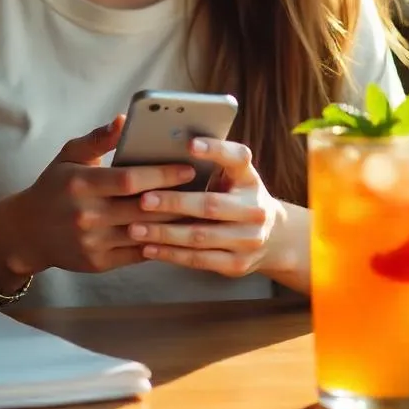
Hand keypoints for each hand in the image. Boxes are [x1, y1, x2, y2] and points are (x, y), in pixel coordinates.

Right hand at [0, 116, 194, 281]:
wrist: (27, 232)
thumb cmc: (54, 187)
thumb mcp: (69, 156)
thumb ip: (98, 139)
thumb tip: (124, 119)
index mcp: (81, 184)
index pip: (129, 179)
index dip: (161, 174)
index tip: (188, 168)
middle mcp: (87, 215)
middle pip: (142, 208)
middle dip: (177, 199)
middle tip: (206, 189)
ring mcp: (93, 242)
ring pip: (144, 233)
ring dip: (174, 223)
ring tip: (200, 210)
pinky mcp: (98, 263)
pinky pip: (137, 253)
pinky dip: (160, 242)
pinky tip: (179, 232)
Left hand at [126, 137, 280, 277]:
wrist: (273, 237)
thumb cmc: (237, 195)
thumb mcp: (234, 174)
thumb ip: (211, 161)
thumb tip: (167, 144)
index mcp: (249, 177)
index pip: (237, 157)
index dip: (215, 149)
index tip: (189, 144)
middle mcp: (255, 208)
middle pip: (211, 205)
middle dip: (174, 203)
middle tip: (143, 200)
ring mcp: (249, 240)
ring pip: (200, 237)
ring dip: (164, 233)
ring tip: (135, 228)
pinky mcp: (237, 264)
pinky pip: (199, 260)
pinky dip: (171, 254)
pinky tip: (148, 248)